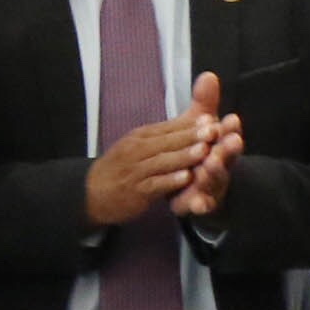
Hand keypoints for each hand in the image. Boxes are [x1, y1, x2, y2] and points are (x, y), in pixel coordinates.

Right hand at [86, 91, 218, 226]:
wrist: (94, 192)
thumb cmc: (124, 166)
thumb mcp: (141, 144)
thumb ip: (168, 134)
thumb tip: (197, 117)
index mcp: (141, 136)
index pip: (168, 128)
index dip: (191, 124)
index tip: (213, 118)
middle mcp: (137, 150)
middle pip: (167, 142)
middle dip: (192, 136)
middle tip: (215, 131)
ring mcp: (135, 170)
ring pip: (163, 162)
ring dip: (184, 156)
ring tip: (205, 151)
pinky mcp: (136, 191)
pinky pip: (155, 184)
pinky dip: (170, 181)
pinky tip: (185, 178)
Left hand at [170, 72, 242, 218]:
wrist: (199, 189)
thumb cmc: (201, 152)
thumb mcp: (202, 127)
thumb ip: (204, 104)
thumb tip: (208, 74)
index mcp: (219, 146)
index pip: (227, 134)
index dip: (229, 128)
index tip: (231, 119)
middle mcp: (219, 165)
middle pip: (225, 157)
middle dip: (226, 149)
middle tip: (227, 141)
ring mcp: (211, 186)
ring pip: (214, 180)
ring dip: (214, 173)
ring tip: (209, 166)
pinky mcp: (199, 203)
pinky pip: (201, 205)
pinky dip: (201, 204)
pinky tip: (197, 204)